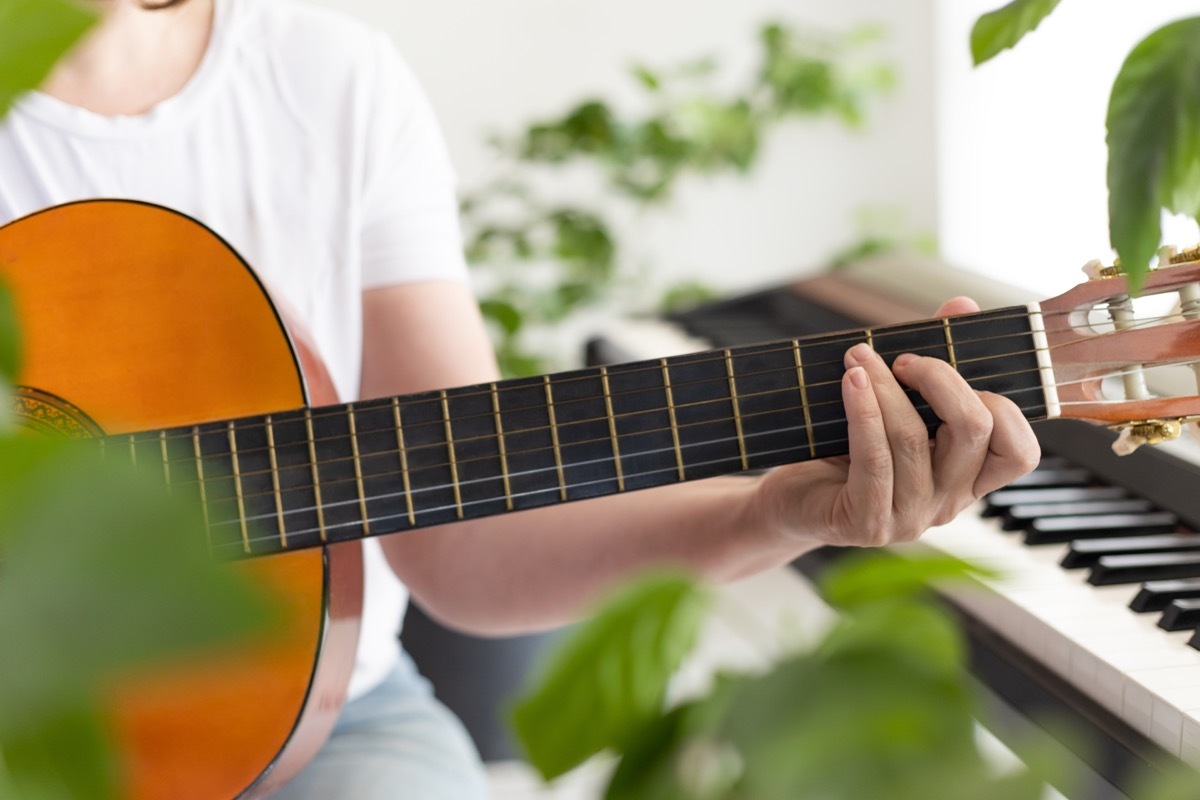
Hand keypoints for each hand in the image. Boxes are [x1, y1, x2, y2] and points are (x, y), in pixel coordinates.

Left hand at [753, 297, 1040, 548]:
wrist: (792, 498)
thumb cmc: (844, 448)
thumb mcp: (894, 403)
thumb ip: (933, 360)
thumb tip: (963, 305)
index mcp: (967, 479)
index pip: (1019, 451)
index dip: (998, 402)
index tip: (954, 369)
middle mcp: (948, 503)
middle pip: (975, 431)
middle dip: (940, 378)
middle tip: (900, 358)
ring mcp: (910, 518)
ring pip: (915, 439)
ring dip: (885, 388)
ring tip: (858, 357)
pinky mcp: (868, 522)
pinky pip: (874, 458)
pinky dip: (864, 411)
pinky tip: (851, 381)